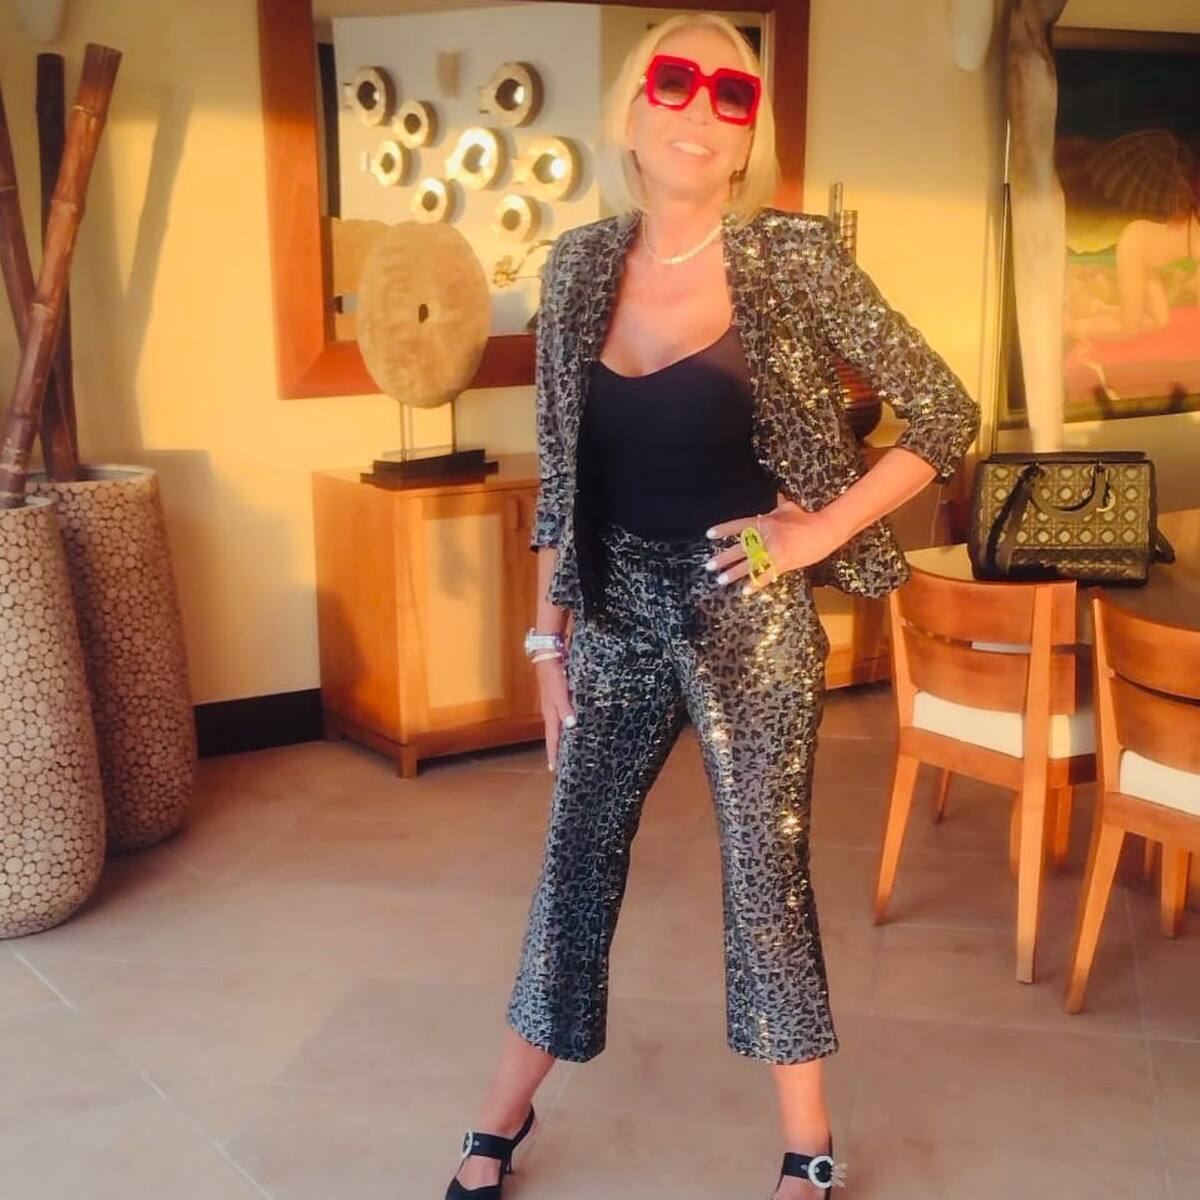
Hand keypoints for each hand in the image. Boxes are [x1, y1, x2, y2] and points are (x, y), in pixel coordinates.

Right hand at [535, 656, 574, 770]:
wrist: (548, 655)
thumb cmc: (553, 674)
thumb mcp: (559, 692)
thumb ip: (565, 708)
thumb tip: (571, 726)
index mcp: (550, 713)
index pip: (552, 738)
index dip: (553, 753)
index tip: (553, 769)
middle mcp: (551, 712)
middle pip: (554, 735)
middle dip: (557, 749)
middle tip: (562, 764)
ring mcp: (554, 704)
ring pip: (559, 726)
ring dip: (563, 738)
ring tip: (568, 749)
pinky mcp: (559, 696)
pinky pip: (563, 715)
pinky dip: (567, 724)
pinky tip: (574, 725)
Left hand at [704, 494, 850, 593]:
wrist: (825, 529)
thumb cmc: (808, 517)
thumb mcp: (790, 506)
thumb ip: (780, 502)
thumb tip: (778, 492)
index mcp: (765, 521)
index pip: (739, 525)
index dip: (724, 530)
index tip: (709, 535)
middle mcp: (765, 535)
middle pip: (740, 548)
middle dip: (724, 558)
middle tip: (709, 566)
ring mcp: (773, 549)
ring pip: (749, 563)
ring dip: (734, 573)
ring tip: (720, 580)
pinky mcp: (783, 562)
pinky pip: (765, 574)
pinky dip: (755, 583)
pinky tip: (744, 591)